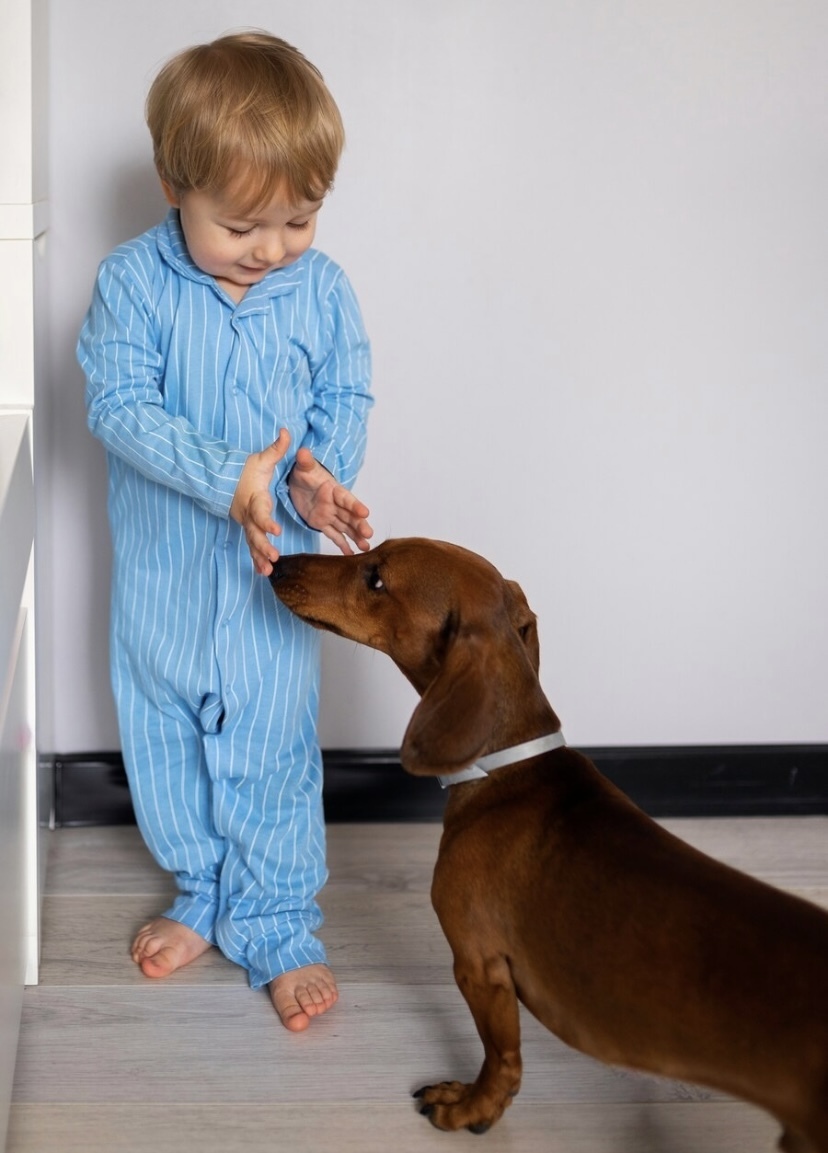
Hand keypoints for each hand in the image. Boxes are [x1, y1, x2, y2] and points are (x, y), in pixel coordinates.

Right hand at [230, 429, 289, 574]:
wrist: (227, 479)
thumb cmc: (247, 470)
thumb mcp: (262, 459)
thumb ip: (276, 449)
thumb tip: (286, 432)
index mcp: (254, 498)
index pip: (260, 512)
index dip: (267, 521)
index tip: (276, 530)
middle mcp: (248, 515)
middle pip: (254, 533)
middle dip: (262, 546)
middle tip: (273, 557)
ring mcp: (246, 524)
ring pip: (251, 543)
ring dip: (258, 557)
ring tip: (266, 571)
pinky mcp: (247, 530)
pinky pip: (251, 547)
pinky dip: (255, 559)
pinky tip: (262, 572)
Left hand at [288, 447, 372, 554]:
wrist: (298, 482)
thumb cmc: (304, 473)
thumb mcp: (303, 467)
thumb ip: (305, 462)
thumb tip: (302, 451)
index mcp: (333, 489)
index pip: (346, 498)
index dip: (355, 505)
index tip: (365, 512)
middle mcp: (335, 504)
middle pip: (350, 515)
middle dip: (359, 524)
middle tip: (369, 534)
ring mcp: (330, 515)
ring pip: (345, 527)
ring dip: (356, 537)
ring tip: (366, 548)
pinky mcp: (322, 523)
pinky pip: (333, 535)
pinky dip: (342, 544)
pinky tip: (351, 554)